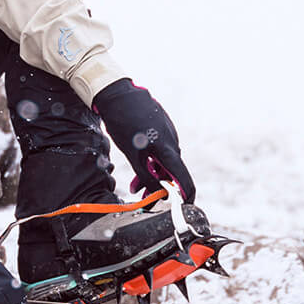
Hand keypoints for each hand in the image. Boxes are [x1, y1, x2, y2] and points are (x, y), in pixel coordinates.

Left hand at [93, 79, 195, 203]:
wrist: (118, 94)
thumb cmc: (124, 124)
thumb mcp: (133, 156)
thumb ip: (146, 176)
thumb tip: (158, 193)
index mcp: (169, 150)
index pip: (185, 181)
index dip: (186, 198)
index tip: (182, 209)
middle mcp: (173, 142)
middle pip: (171, 172)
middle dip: (158, 187)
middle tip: (143, 197)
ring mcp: (168, 134)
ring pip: (163, 161)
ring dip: (152, 174)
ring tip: (135, 185)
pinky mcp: (161, 128)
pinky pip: (160, 150)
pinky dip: (151, 161)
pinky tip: (139, 164)